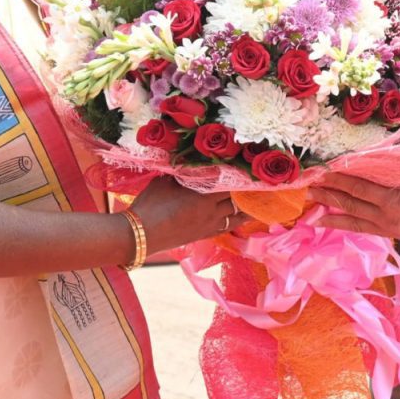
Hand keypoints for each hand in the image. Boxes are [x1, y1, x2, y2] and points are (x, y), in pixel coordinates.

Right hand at [130, 176, 249, 252]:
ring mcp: (209, 225)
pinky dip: (237, 220)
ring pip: (236, 216)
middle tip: (256, 180)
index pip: (230, 183)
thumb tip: (193, 163)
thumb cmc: (151, 203)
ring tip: (259, 199)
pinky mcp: (203, 235)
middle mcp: (211, 212)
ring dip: (246, 207)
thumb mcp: (166, 181)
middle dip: (245, 189)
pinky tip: (242, 216)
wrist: (140, 234)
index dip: (240, 174)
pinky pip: (227, 227)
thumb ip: (184, 172)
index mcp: (204, 196)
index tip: (249, 166)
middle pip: (236, 199)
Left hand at [310, 173, 399, 241]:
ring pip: (354, 220)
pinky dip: (347, 224)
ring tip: (310, 208)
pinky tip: (332, 221)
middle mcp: (389, 217)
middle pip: (351, 204)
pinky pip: (365, 229)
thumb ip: (394, 172)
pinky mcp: (396, 234)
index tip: (320, 170)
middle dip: (327, 195)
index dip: (337, 179)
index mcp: (395, 200)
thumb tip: (369, 161)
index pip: (358, 187)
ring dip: (331, 212)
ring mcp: (392, 228)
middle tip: (306, 186)